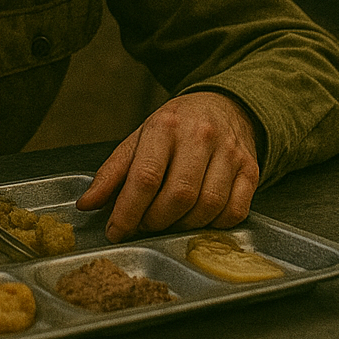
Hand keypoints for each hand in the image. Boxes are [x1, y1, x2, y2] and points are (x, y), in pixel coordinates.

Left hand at [76, 91, 259, 242]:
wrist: (223, 107)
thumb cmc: (175, 128)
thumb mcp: (138, 139)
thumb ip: (112, 172)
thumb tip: (87, 203)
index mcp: (165, 126)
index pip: (145, 177)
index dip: (128, 211)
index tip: (115, 231)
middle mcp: (200, 136)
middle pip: (178, 195)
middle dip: (155, 221)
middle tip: (144, 225)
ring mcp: (230, 153)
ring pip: (207, 206)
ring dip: (183, 226)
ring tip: (168, 222)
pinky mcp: (251, 170)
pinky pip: (234, 211)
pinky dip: (213, 225)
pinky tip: (198, 219)